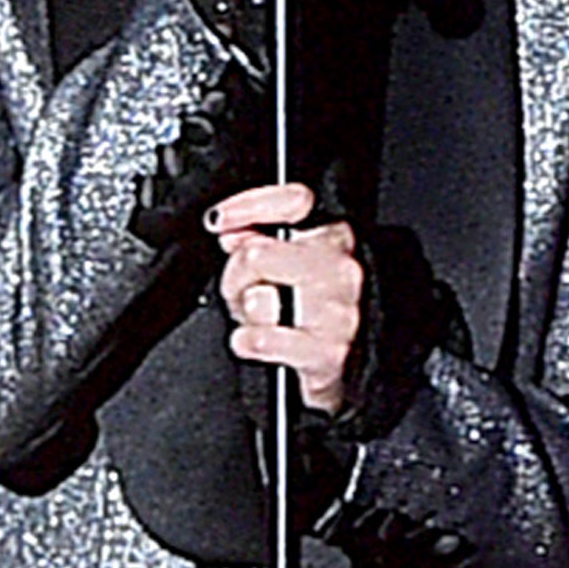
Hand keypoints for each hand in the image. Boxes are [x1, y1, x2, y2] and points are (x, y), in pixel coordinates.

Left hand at [207, 176, 363, 416]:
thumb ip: (259, 238)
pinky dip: (246, 341)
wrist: (348, 367)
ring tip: (255, 318)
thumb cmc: (316, 313)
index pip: (296, 200)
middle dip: (236, 273)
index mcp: (336, 238)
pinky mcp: (328, 354)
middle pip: (259, 253)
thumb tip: (231, 228)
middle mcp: (343, 271)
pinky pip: (263, 339)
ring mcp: (338, 313)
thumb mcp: (288, 264)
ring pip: (257, 297)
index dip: (249, 205)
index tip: (220, 219)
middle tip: (240, 287)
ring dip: (243, 310)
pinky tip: (252, 341)